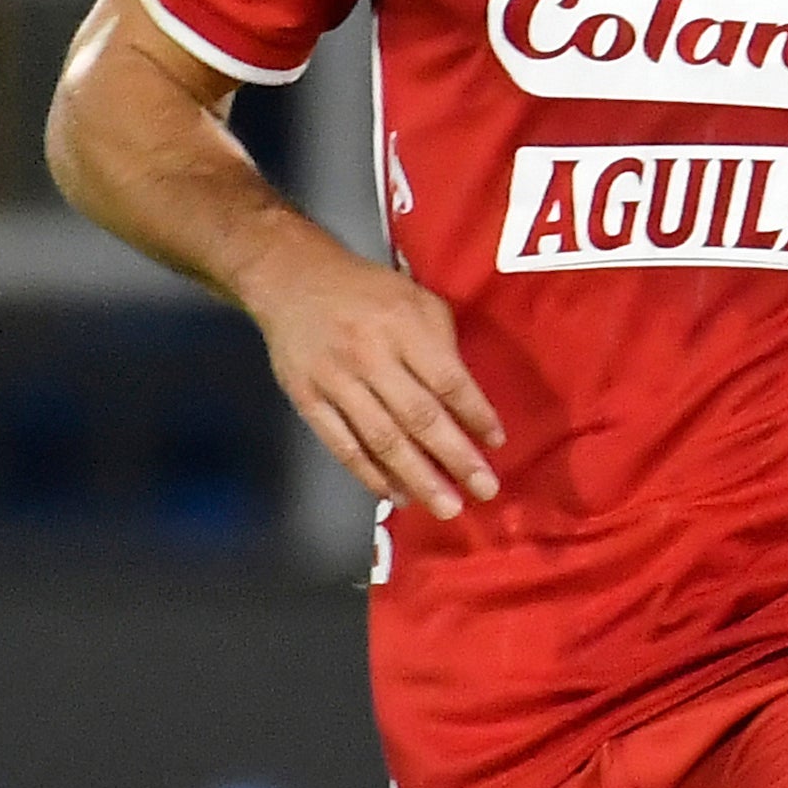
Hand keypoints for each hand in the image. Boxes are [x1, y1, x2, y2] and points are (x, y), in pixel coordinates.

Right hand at [241, 240, 505, 519]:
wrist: (292, 280)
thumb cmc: (367, 292)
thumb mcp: (415, 298)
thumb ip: (442, 343)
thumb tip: (465, 401)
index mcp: (403, 326)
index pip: (448, 380)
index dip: (475, 415)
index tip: (496, 444)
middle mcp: (370, 356)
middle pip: (419, 417)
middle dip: (455, 458)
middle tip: (484, 492)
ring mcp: (335, 381)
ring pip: (382, 439)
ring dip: (417, 478)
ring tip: (446, 507)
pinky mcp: (307, 400)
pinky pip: (343, 445)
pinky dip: (370, 474)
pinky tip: (396, 494)